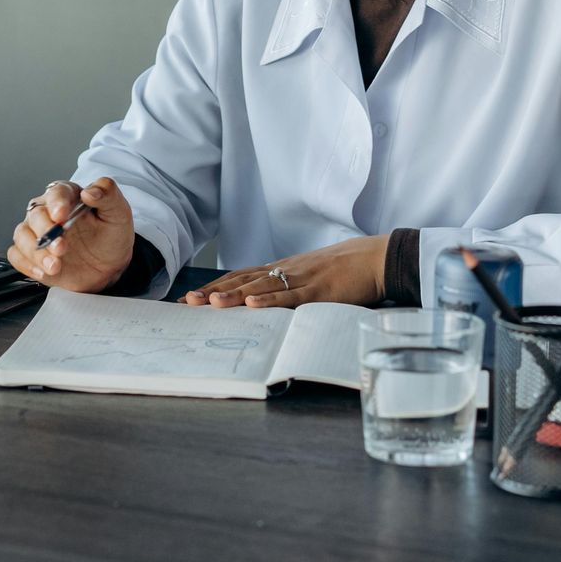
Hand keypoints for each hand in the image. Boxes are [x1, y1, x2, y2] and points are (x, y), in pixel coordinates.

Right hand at [7, 178, 135, 291]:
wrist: (109, 266)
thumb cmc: (111, 235)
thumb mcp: (118, 213)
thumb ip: (108, 195)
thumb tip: (91, 191)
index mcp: (68, 196)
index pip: (57, 192)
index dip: (57, 203)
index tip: (61, 216)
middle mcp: (48, 212)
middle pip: (35, 215)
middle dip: (46, 232)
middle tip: (61, 247)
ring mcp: (37, 234)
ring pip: (22, 235)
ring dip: (35, 251)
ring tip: (55, 265)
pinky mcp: (32, 255)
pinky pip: (17, 256)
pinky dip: (26, 264)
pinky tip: (43, 271)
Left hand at [182, 235, 388, 308]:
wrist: (373, 258)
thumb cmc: (341, 269)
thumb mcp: (306, 275)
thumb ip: (286, 286)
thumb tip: (262, 300)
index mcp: (280, 268)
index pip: (239, 277)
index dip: (214, 287)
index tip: (190, 299)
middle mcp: (284, 271)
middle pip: (242, 281)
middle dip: (214, 292)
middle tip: (187, 303)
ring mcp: (300, 279)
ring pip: (261, 287)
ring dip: (235, 296)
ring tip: (211, 303)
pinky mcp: (318, 289)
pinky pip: (291, 296)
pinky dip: (271, 300)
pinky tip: (253, 304)